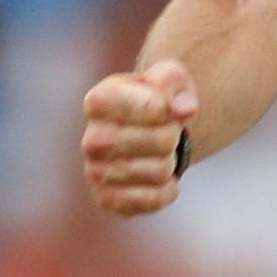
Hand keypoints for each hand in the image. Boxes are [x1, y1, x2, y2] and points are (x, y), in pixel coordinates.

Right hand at [80, 58, 198, 215]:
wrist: (144, 132)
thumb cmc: (156, 99)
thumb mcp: (168, 77)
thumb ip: (175, 81)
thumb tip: (184, 110)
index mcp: (100, 101)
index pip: (154, 108)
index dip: (171, 108)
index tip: (165, 106)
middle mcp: (91, 139)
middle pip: (164, 141)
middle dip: (175, 135)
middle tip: (165, 131)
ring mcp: (95, 173)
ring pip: (161, 171)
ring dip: (171, 160)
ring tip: (158, 152)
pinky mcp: (107, 200)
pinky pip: (154, 200)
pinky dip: (169, 189)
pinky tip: (161, 177)